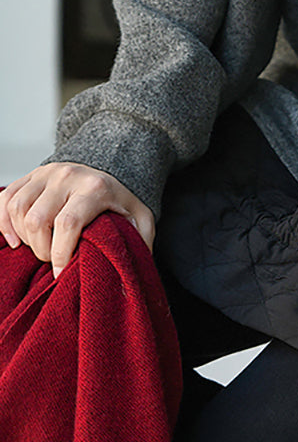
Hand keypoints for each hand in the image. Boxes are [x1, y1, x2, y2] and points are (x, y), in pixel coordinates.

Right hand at [0, 163, 154, 277]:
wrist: (112, 164)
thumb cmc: (121, 200)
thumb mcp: (141, 218)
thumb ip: (141, 243)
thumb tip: (131, 278)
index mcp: (95, 187)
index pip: (68, 223)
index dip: (59, 253)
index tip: (60, 273)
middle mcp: (68, 175)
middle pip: (38, 220)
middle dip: (41, 249)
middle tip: (53, 259)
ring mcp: (47, 172)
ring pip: (19, 209)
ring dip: (24, 236)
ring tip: (40, 246)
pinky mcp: (31, 174)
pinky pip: (5, 198)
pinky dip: (4, 221)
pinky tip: (16, 238)